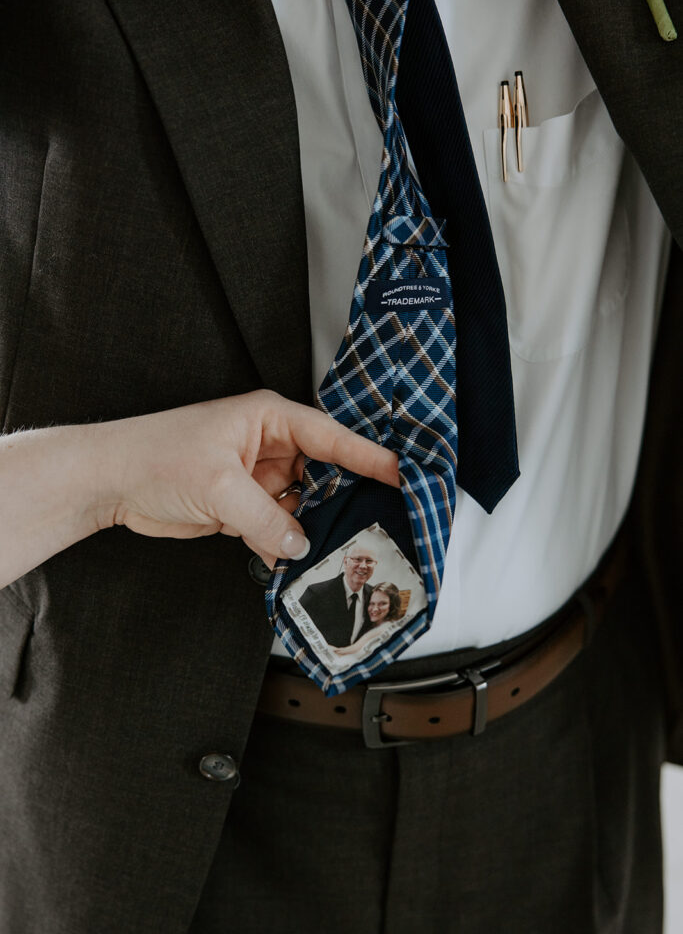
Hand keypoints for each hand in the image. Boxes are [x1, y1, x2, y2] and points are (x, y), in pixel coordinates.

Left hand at [99, 390, 398, 566]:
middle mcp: (267, 445)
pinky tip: (292, 560)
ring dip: (312, 528)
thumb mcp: (220, 486)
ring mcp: (256, 477)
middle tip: (375, 523)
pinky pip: (277, 526)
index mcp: (269, 419)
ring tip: (336, 550)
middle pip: (322, 473)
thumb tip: (300, 544)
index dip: (369, 457)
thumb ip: (266, 518)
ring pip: (302, 505)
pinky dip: (284, 544)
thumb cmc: (155, 456)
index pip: (332, 437)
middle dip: (343, 499)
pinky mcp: (242, 506)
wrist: (111, 482)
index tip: (400, 474)